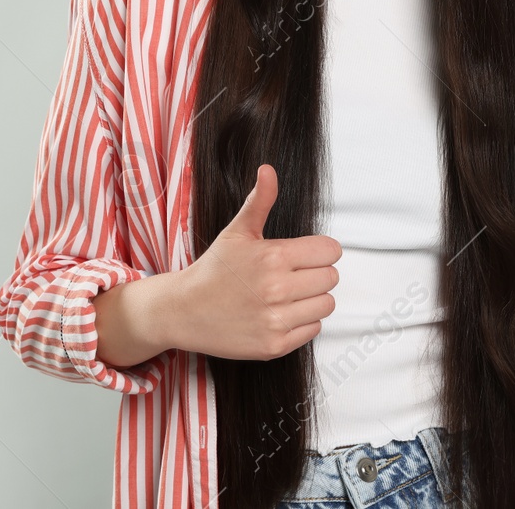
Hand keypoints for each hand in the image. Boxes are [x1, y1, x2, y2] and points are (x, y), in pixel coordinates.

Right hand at [169, 164, 341, 360]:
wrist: (183, 310)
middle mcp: (277, 289)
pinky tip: (280, 313)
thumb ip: (260, 201)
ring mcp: (276, 320)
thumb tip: (268, 170)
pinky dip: (302, 322)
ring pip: (326, 304)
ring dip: (312, 299)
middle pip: (331, 278)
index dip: (320, 250)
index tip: (304, 254)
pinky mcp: (274, 345)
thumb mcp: (237, 231)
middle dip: (316, 273)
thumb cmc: (213, 270)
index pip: (330, 251)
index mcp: (273, 257)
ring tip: (288, 294)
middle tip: (293, 274)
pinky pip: (313, 329)